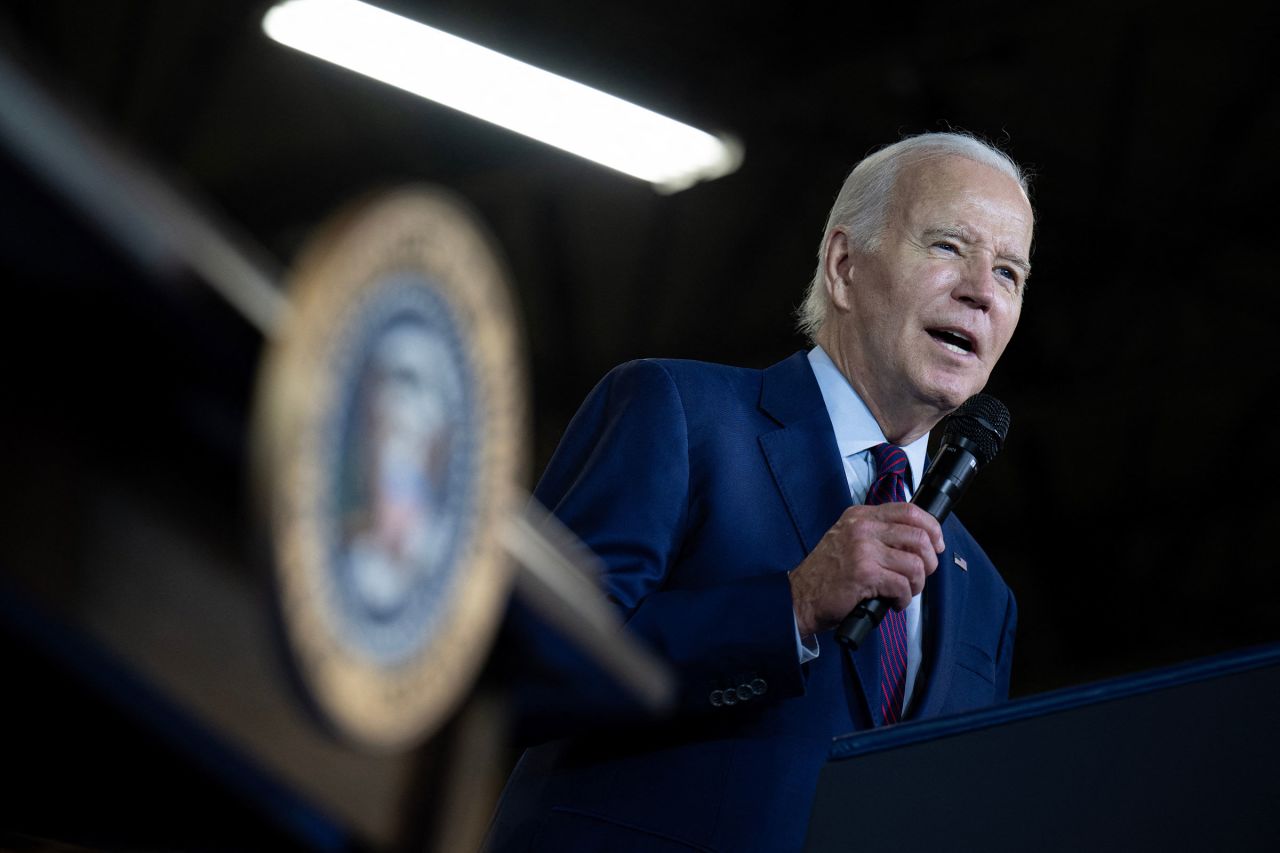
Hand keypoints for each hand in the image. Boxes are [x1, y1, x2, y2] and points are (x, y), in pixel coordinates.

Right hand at [788, 503, 943, 636]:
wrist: (801, 596)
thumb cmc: (827, 575)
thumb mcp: (849, 540)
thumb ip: (877, 534)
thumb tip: (917, 542)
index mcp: (860, 516)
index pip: (909, 510)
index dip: (931, 528)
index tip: (936, 544)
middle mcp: (862, 528)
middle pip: (919, 536)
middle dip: (929, 561)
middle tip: (920, 575)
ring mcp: (863, 549)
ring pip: (915, 564)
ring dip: (916, 584)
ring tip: (904, 592)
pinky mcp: (865, 573)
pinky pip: (902, 586)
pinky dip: (904, 599)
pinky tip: (894, 603)